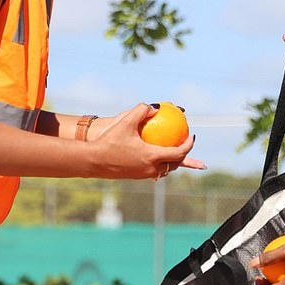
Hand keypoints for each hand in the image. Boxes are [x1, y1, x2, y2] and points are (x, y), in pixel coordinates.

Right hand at [91, 103, 205, 179]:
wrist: (92, 161)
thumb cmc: (109, 140)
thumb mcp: (126, 121)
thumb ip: (142, 110)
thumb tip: (156, 107)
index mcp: (152, 156)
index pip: (179, 153)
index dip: (189, 145)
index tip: (191, 135)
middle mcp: (151, 169)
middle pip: (175, 164)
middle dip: (184, 156)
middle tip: (185, 143)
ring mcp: (143, 175)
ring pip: (165, 170)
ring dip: (172, 162)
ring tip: (175, 151)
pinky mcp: (135, 176)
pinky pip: (153, 171)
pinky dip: (159, 164)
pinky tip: (156, 155)